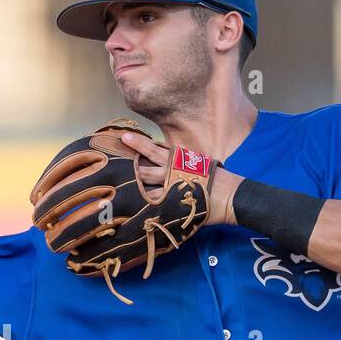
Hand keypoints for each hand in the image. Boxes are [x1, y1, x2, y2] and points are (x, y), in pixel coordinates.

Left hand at [121, 131, 239, 226]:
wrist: (229, 194)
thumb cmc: (216, 179)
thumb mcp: (199, 164)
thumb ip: (184, 161)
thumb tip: (173, 158)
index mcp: (178, 159)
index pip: (154, 149)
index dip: (139, 144)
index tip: (125, 137)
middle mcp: (172, 170)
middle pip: (145, 162)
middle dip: (129, 157)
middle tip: (111, 151)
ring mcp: (170, 185)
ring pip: (146, 179)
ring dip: (129, 177)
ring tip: (112, 173)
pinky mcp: (172, 201)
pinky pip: (152, 201)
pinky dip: (139, 201)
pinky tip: (124, 202)